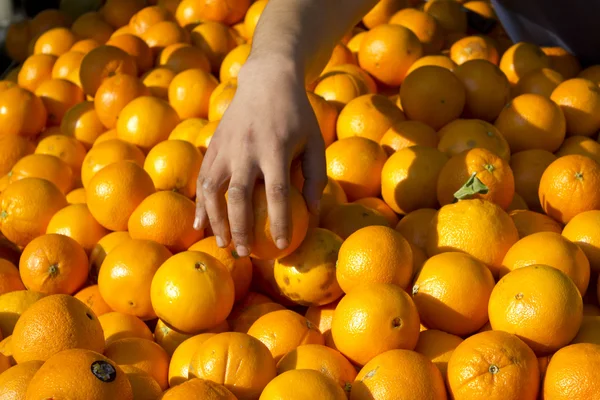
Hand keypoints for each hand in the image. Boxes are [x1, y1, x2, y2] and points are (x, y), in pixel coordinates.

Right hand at [193, 56, 326, 257]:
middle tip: (247, 253)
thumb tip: (311, 213)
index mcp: (276, 148)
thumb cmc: (297, 116)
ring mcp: (226, 147)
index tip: (282, 246)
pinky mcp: (213, 146)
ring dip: (216, 220)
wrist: (266, 80)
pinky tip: (200, 223)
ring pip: (214, 190)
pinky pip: (202, 179)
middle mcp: (247, 148)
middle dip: (241, 228)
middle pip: (239, 196)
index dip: (280, 222)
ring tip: (223, 244)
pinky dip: (200, 203)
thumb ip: (315, 177)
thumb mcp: (315, 142)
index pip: (277, 193)